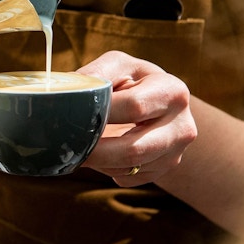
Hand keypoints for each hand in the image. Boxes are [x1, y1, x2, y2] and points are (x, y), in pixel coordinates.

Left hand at [77, 51, 197, 186]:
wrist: (159, 102)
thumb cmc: (132, 80)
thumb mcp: (117, 66)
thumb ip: (94, 76)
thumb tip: (61, 94)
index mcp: (172, 92)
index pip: (134, 107)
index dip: (101, 114)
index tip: (72, 117)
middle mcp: (182, 126)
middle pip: (133, 149)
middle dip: (96, 150)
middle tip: (69, 146)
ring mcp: (176, 153)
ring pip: (129, 167)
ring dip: (98, 161)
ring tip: (80, 146)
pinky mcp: (164, 170)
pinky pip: (129, 177)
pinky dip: (107, 168)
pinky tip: (101, 152)